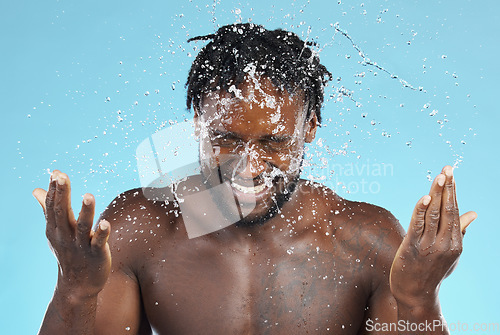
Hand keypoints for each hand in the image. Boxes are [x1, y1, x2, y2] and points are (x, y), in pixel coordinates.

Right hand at [33, 170, 110, 299]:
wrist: (77, 286)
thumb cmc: (68, 252)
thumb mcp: (55, 231)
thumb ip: (49, 209)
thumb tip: (36, 189)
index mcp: (56, 229)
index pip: (53, 206)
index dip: (55, 189)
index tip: (56, 172)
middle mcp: (66, 236)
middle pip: (63, 213)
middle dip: (63, 194)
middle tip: (62, 177)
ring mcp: (81, 245)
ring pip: (83, 226)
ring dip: (85, 211)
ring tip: (88, 195)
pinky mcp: (96, 254)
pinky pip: (99, 242)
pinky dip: (102, 233)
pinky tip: (106, 222)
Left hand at [390, 165, 476, 307]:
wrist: (415, 294)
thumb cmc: (432, 271)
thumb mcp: (450, 252)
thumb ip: (460, 230)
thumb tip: (474, 213)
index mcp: (456, 242)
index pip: (454, 210)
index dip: (452, 190)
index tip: (451, 172)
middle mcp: (445, 243)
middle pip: (446, 209)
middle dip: (447, 187)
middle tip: (447, 168)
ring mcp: (429, 246)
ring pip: (433, 214)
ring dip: (435, 194)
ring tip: (439, 176)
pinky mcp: (412, 248)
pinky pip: (417, 225)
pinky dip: (420, 211)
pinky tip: (424, 198)